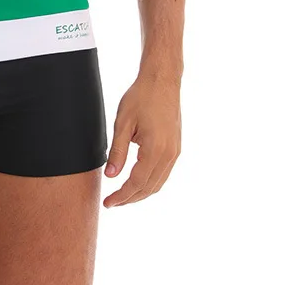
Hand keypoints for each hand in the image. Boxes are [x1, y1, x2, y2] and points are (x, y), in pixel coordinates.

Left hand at [103, 71, 180, 207]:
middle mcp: (169, 155)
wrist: (162, 81)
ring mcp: (175, 152)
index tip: (108, 203)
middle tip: (112, 203)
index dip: (121, 196)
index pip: (136, 183)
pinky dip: (150, 183)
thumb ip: (117, 151)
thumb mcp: (122, 123)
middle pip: (148, 188)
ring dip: (140, 193)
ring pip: (158, 184)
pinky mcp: (176, 148)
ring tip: (122, 196)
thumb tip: (111, 176)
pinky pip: (163, 174)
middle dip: (130, 199)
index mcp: (155, 150)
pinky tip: (137, 182)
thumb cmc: (141, 97)